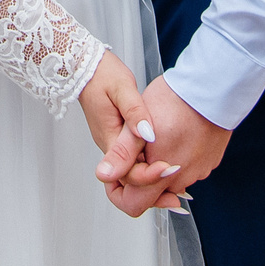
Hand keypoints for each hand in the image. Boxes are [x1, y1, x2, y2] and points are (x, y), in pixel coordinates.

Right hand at [77, 51, 188, 212]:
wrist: (85, 67)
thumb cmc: (102, 75)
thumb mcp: (122, 89)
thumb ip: (135, 113)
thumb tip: (149, 136)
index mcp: (109, 138)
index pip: (127, 173)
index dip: (150, 176)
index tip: (171, 168)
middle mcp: (110, 148)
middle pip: (129, 184)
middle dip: (153, 193)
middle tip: (179, 198)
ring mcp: (114, 145)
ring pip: (132, 176)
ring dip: (153, 185)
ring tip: (178, 188)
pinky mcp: (120, 139)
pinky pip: (134, 163)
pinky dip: (150, 170)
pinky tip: (168, 168)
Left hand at [98, 74, 228, 217]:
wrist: (213, 88)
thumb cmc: (177, 101)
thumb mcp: (138, 126)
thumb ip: (122, 155)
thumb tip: (104, 175)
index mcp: (160, 176)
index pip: (133, 204)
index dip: (118, 189)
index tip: (116, 170)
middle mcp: (181, 180)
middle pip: (153, 192)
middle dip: (140, 173)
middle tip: (137, 146)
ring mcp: (198, 171)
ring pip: (170, 178)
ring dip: (160, 164)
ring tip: (159, 135)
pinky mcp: (209, 161)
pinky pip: (188, 167)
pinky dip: (178, 155)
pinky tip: (176, 133)